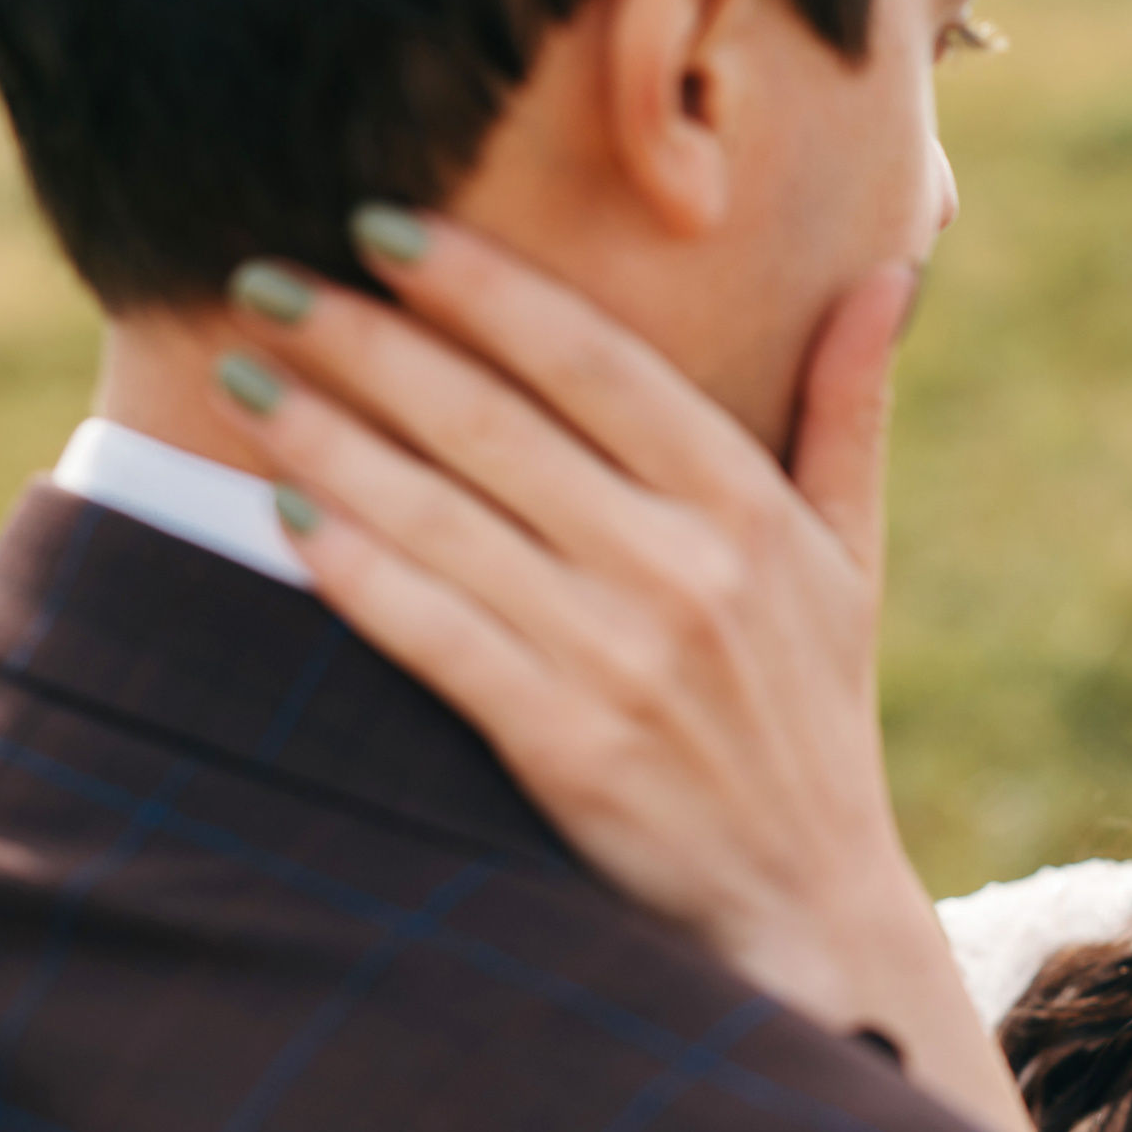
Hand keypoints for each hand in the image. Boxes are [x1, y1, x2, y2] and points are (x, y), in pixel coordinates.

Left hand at [209, 213, 1033, 1131]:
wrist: (806, 906)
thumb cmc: (814, 713)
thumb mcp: (851, 558)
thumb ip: (849, 408)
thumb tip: (888, 269)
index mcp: (749, 506)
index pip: (594, 360)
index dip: (480, 284)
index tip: (380, 226)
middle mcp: (688, 570)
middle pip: (492, 422)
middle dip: (363, 340)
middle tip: (261, 275)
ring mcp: (623, 661)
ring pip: (442, 517)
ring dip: (326, 438)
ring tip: (242, 375)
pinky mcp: (564, 748)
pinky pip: (432, 633)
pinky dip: (353, 567)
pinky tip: (281, 513)